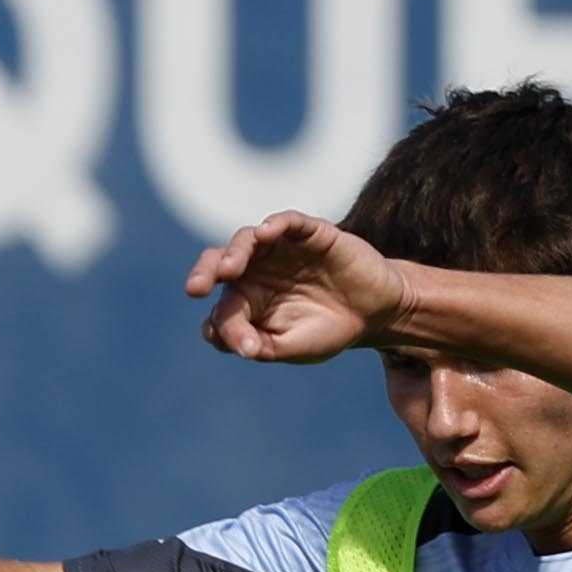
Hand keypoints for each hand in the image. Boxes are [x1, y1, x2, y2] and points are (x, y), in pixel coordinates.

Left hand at [187, 211, 408, 362]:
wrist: (375, 313)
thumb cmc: (327, 331)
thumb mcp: (295, 348)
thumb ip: (267, 347)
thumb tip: (245, 349)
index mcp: (244, 303)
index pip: (221, 312)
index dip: (224, 328)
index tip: (239, 344)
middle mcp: (255, 273)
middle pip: (218, 265)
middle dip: (204, 273)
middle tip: (196, 288)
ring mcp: (279, 251)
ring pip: (246, 241)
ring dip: (235, 252)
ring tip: (230, 269)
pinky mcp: (309, 234)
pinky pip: (287, 222)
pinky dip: (276, 223)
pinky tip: (265, 232)